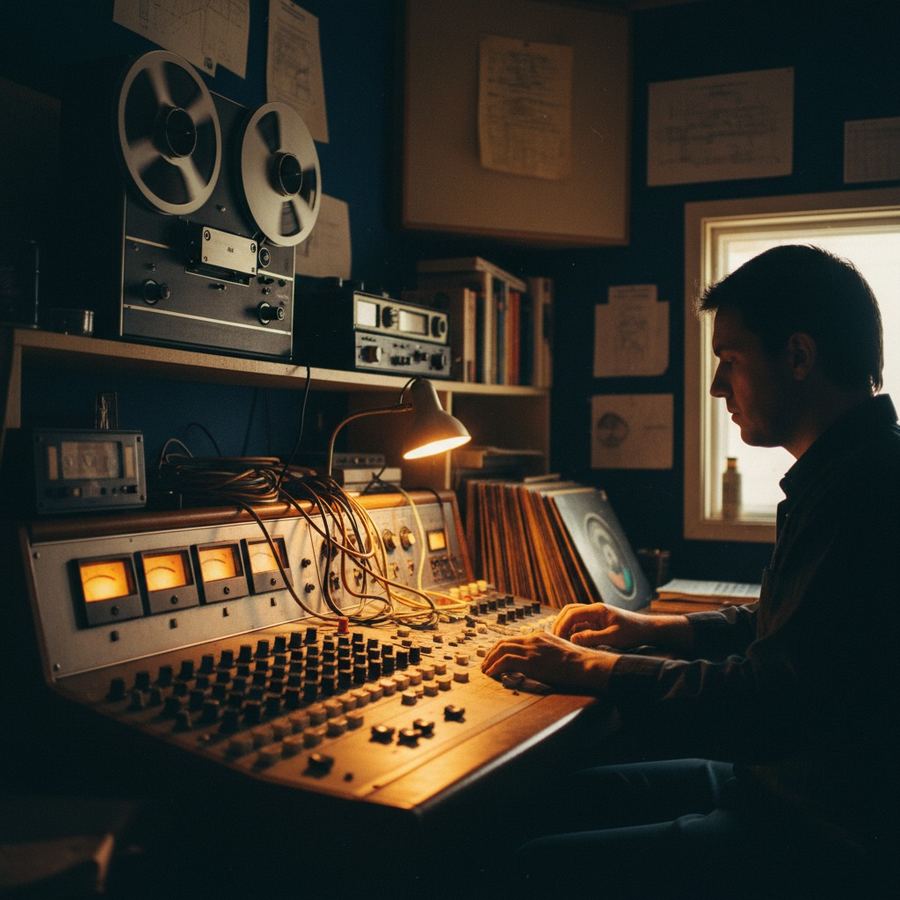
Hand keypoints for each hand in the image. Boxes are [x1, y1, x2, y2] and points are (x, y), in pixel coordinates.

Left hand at [480, 631, 616, 691]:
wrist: (585, 664)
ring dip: (490, 660)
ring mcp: (531, 649)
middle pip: (503, 642)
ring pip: (501, 650)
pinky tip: (492, 674)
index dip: (500, 648)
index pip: (513, 639)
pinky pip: (506, 661)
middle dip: (491, 653)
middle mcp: (533, 639)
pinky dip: (495, 667)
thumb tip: (536, 663)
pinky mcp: (531, 661)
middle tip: (485, 663)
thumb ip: (545, 652)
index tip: (494, 657)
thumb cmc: (576, 663)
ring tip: (485, 670)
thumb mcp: (558, 651)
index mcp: (539, 636)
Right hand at [551, 602, 655, 649]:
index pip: (572, 613)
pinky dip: (574, 632)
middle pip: (569, 611)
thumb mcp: (613, 638)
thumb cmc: (633, 632)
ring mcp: (596, 616)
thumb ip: (592, 638)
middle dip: (560, 623)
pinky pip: (581, 625)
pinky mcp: (599, 623)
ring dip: (566, 628)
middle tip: (554, 639)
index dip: (561, 625)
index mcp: (597, 610)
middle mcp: (594, 610)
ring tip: (561, 642)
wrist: (648, 629)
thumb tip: (572, 640)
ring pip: (574, 618)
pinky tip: (573, 643)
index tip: (556, 638)